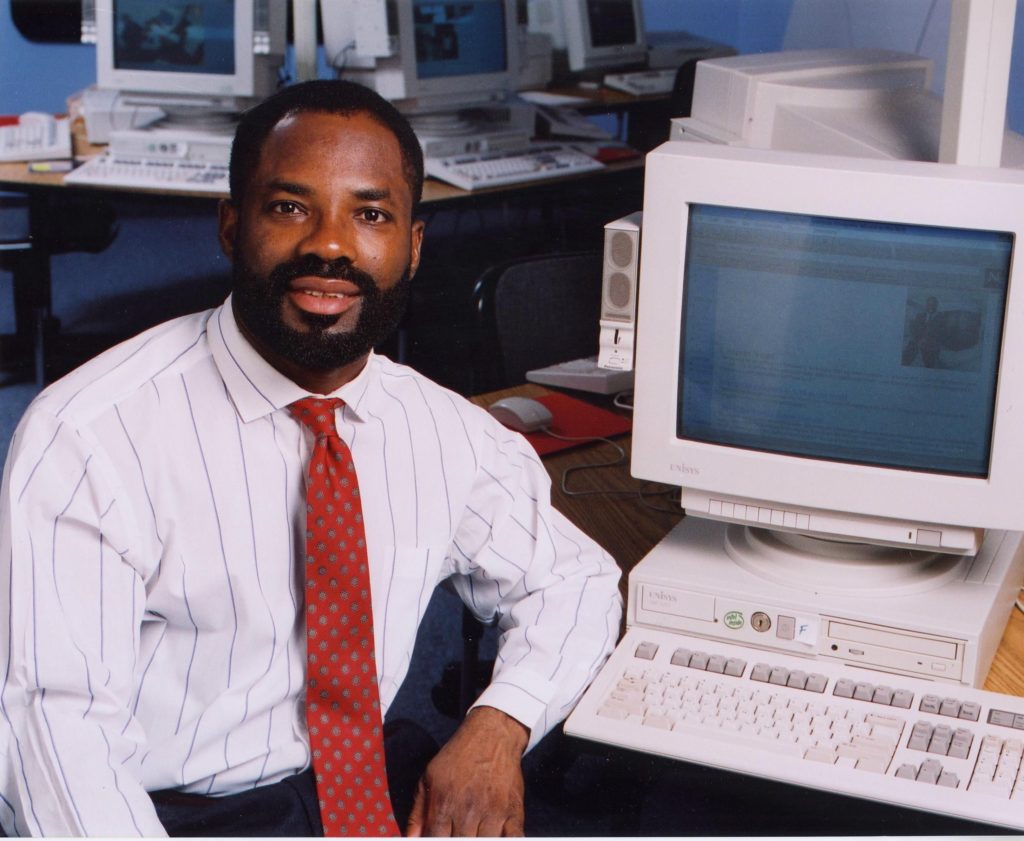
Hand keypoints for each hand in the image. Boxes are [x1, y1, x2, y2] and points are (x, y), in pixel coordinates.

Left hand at [406, 706, 528, 835]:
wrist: (492, 734)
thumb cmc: (459, 757)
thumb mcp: (429, 777)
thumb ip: (417, 812)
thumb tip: (410, 839)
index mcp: (444, 803)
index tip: (442, 835)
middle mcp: (468, 810)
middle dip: (457, 838)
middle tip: (459, 828)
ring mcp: (493, 812)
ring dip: (479, 839)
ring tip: (474, 829)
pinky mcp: (514, 811)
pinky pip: (514, 839)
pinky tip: (496, 834)